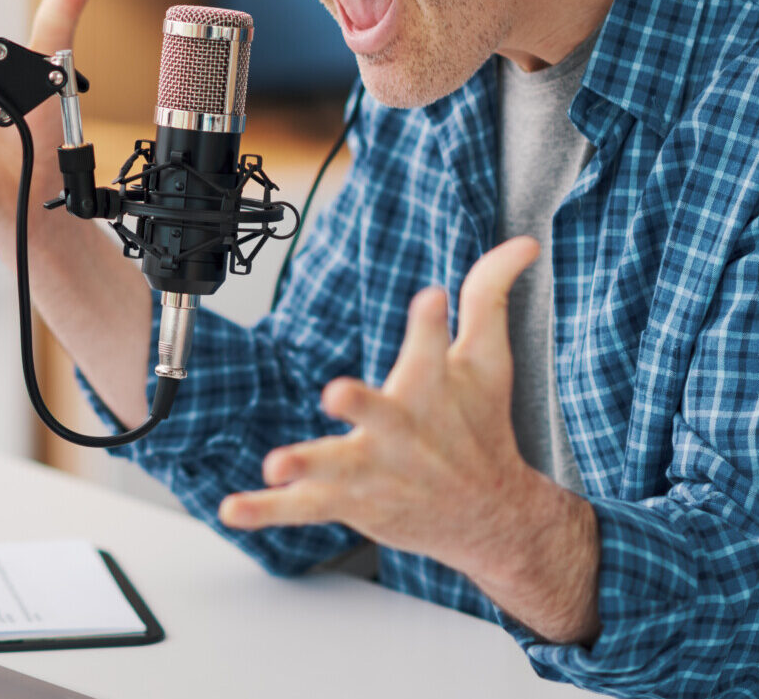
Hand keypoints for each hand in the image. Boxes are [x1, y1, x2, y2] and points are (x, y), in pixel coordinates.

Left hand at [220, 238, 547, 573]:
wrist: (488, 515)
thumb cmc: (480, 426)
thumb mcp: (489, 359)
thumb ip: (489, 295)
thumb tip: (525, 243)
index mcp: (434, 390)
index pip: (432, 347)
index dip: (430, 321)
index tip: (430, 296)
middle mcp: (404, 432)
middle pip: (383, 415)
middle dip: (360, 404)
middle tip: (337, 393)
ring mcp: (374, 470)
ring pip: (336, 468)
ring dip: (306, 465)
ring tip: (275, 465)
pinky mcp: (350, 501)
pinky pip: (302, 508)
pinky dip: (267, 511)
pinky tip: (233, 509)